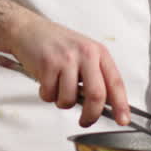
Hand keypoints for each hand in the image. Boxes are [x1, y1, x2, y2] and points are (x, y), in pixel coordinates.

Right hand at [4, 12, 130, 127]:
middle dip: (91, 115)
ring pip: (70, 99)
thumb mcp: (83, 53)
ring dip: (62, 102)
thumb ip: (95, 76)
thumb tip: (106, 105)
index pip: (115, 83)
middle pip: (96, 95)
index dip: (121, 105)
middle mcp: (85, 53)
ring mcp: (66, 58)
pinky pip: (50, 95)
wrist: (28, 29)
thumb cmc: (56, 44)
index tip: (123, 120)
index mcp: (98, 52)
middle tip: (85, 121)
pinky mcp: (48, 64)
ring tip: (57, 88)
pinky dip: (46, 95)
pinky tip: (45, 81)